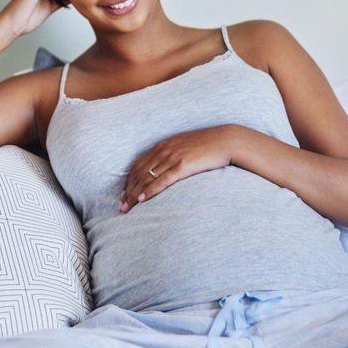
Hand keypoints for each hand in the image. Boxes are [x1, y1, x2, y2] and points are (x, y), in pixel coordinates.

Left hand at [119, 125, 240, 212]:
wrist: (226, 140)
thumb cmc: (207, 145)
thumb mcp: (184, 147)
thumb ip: (172, 155)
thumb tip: (165, 168)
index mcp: (162, 145)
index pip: (138, 165)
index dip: (129, 181)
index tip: (123, 195)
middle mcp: (163, 150)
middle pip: (139, 173)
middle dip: (128, 191)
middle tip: (121, 206)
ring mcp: (172, 157)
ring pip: (147, 178)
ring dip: (135, 194)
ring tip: (127, 207)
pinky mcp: (183, 165)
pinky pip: (162, 180)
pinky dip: (150, 190)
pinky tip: (142, 199)